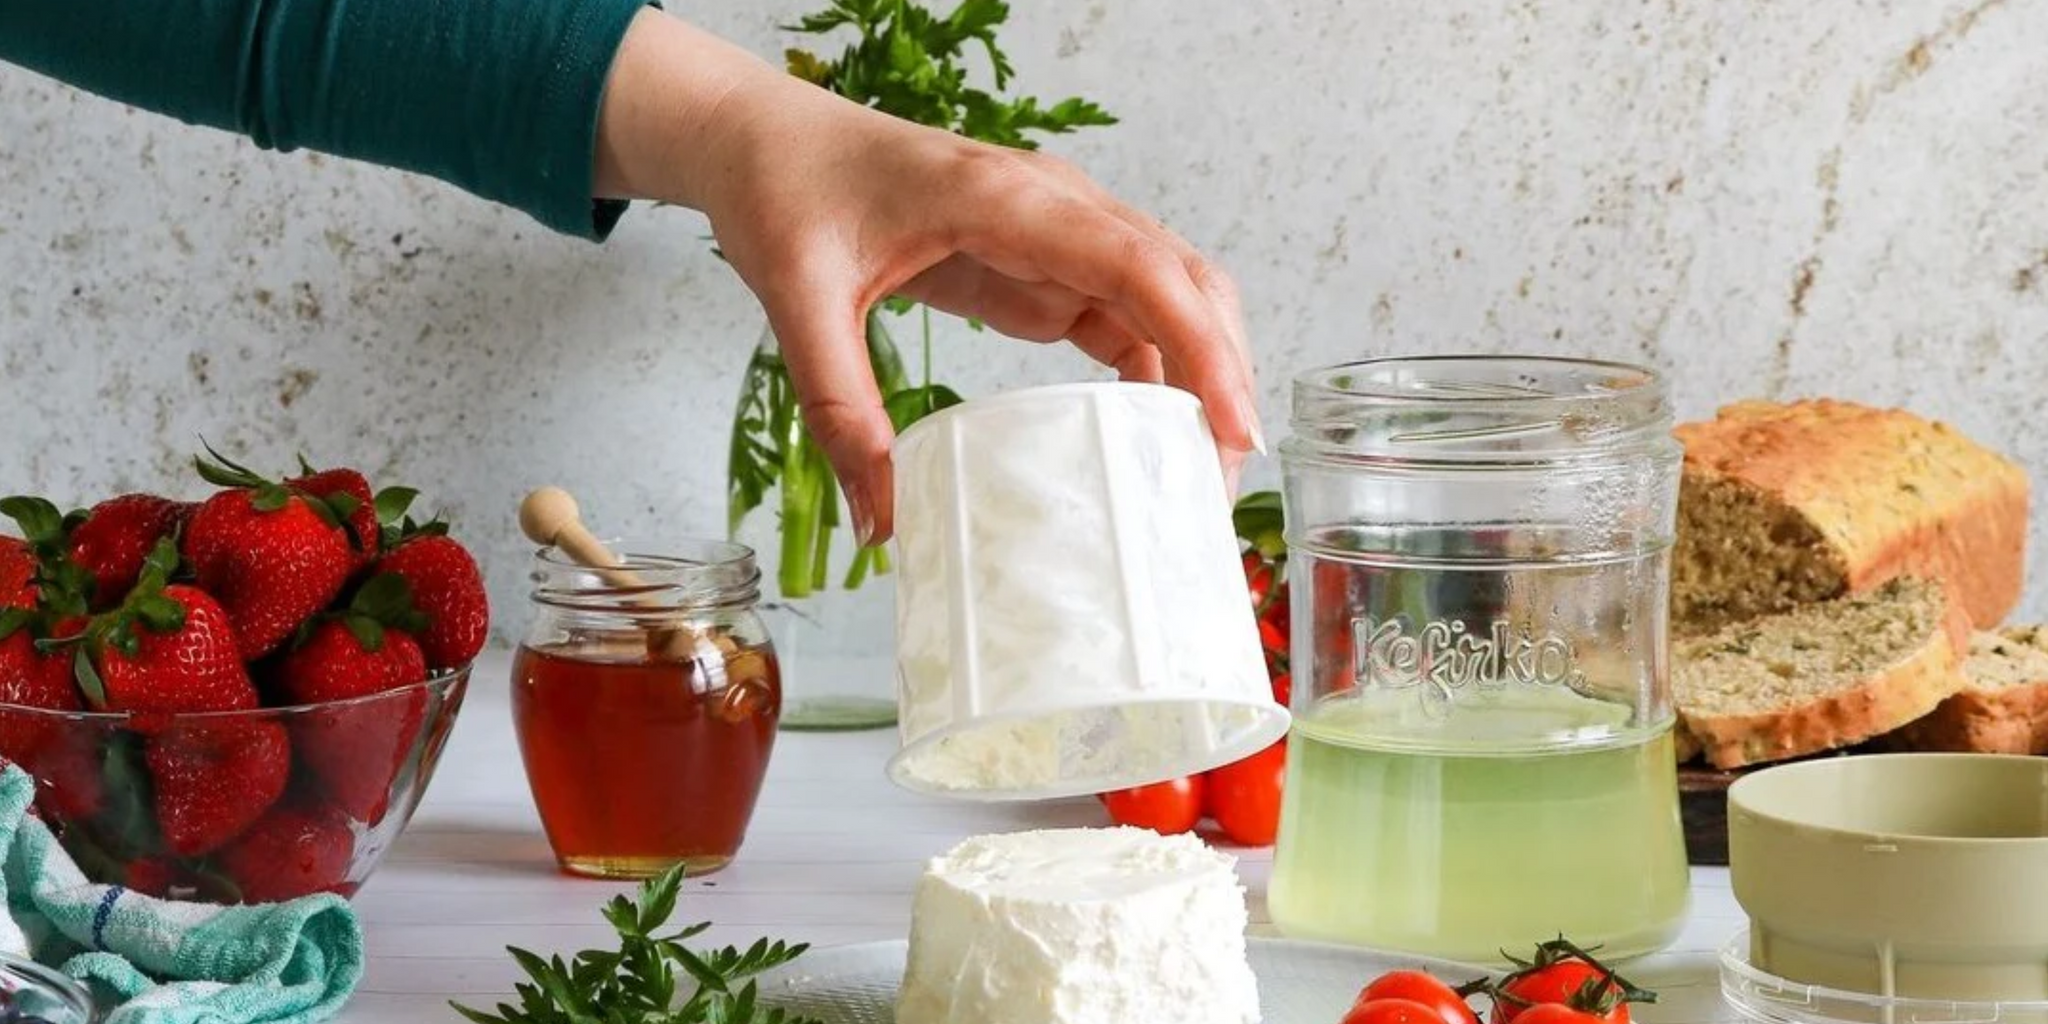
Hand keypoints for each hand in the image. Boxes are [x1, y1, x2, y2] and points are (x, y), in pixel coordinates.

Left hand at [595, 11, 1261, 543]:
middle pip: (1181, 277)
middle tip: (1226, 476)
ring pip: (1167, 293)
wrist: (766, 139)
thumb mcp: (801, 303)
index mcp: (1003, 197)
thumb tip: (881, 527)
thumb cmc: (787, 192)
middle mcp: (1050, 204)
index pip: (1136, 264)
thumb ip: (840, 411)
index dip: (1199, 344)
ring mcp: (1053, 231)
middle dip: (1224, 371)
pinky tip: (1153, 436)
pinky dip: (1156, 368)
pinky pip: (1123, 310)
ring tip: (1202, 471)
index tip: (1228, 426)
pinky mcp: (1040, 260)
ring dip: (1201, 371)